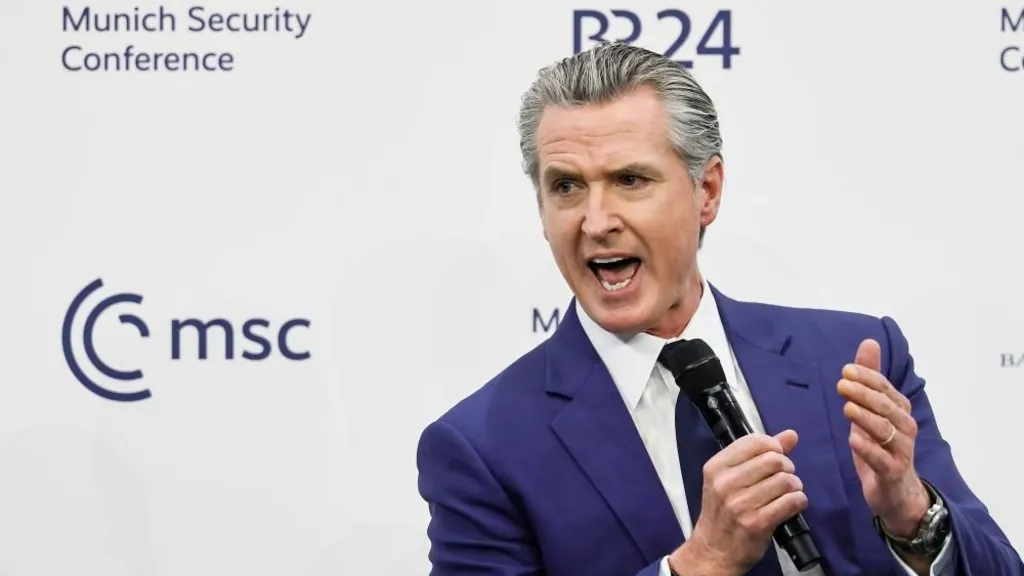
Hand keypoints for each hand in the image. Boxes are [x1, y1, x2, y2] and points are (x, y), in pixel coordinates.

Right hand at [668, 431, 807, 575]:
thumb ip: (759, 454)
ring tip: (788, 493)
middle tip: (784, 478)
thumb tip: (791, 435)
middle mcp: (725, 483)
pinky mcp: (756, 523)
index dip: (774, 447)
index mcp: (716, 467)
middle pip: (774, 460)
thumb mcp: (730, 479)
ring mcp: (740, 504)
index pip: (755, 442)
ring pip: (785, 480)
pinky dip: (798, 501)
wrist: (713, 551)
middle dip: (787, 468)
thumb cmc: (723, 512)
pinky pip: (791, 502)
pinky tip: (792, 505)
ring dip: (794, 486)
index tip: (775, 458)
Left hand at [838, 339, 929, 537]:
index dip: (867, 378)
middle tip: (842, 384)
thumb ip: (870, 380)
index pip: (884, 388)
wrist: (896, 492)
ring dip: (865, 418)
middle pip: (885, 406)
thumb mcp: (872, 412)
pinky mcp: (893, 472)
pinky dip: (867, 449)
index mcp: (899, 410)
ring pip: (885, 430)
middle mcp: (904, 427)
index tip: (845, 370)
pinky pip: (881, 459)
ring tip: (847, 408)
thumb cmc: (882, 447)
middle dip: (864, 394)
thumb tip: (869, 343)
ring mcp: (901, 451)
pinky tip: (853, 440)